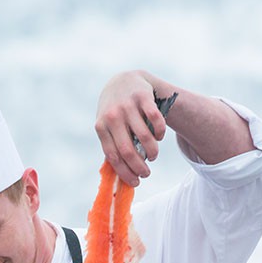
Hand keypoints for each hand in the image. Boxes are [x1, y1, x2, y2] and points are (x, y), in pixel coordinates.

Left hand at [95, 69, 170, 186]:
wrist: (124, 80)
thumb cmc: (116, 112)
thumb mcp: (107, 126)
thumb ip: (112, 145)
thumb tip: (122, 176)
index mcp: (101, 127)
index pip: (113, 157)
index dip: (126, 173)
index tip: (136, 182)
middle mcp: (113, 116)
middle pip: (128, 151)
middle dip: (140, 167)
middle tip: (147, 173)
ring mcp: (128, 106)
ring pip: (145, 138)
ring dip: (153, 152)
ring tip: (154, 156)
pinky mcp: (143, 97)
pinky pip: (156, 121)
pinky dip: (160, 133)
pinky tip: (159, 137)